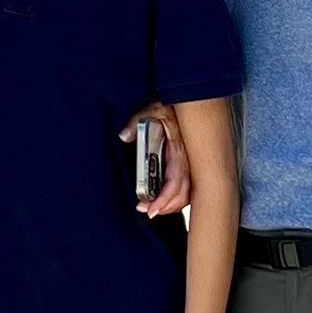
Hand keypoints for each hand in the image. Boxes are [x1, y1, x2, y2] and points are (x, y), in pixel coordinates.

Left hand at [121, 102, 190, 216]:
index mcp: (180, 152)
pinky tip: (161, 200)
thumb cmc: (171, 107)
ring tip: (151, 208)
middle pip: (182, 195)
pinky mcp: (182, 164)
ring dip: (169, 204)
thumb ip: (137, 122)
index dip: (164, 199)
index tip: (150, 208)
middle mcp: (186, 161)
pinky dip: (173, 198)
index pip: (176, 183)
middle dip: (165, 207)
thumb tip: (124, 136)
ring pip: (185, 194)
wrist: (187, 101)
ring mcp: (186, 164)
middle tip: (147, 211)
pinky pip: (183, 187)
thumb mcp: (153, 110)